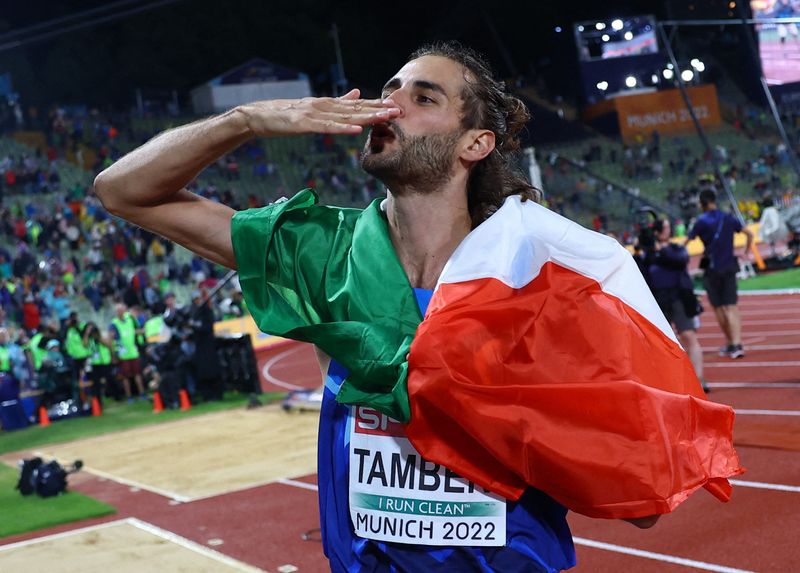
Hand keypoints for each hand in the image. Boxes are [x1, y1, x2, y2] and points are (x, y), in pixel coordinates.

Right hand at [238, 89, 400, 135]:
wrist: (258, 116)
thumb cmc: (285, 115)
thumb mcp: (314, 108)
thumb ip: (336, 103)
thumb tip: (356, 94)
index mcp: (327, 104)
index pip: (355, 106)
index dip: (375, 106)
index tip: (394, 107)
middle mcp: (323, 106)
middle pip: (355, 109)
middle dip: (377, 110)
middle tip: (398, 111)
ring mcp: (314, 114)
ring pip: (345, 117)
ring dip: (366, 118)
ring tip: (384, 118)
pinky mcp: (304, 124)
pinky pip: (327, 128)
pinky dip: (342, 129)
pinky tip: (356, 130)